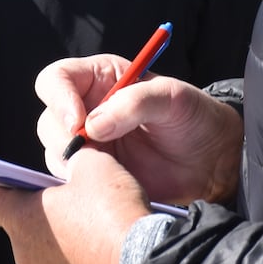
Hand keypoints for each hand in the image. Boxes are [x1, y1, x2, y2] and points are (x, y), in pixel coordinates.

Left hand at [0, 148, 146, 263]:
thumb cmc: (115, 212)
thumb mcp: (93, 165)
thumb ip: (74, 157)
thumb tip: (72, 158)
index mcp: (22, 218)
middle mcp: (26, 252)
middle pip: (24, 221)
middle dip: (41, 207)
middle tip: (70, 193)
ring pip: (50, 245)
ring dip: (64, 231)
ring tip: (98, 217)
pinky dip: (82, 253)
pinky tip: (106, 241)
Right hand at [37, 55, 242, 204]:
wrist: (213, 160)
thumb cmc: (195, 117)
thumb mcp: (172, 97)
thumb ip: (134, 103)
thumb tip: (92, 126)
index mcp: (100, 79)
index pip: (55, 80)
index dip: (58, 98)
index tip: (77, 120)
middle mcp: (87, 109)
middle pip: (49, 120)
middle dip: (64, 137)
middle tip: (90, 153)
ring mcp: (90, 144)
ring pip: (55, 152)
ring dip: (73, 163)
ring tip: (109, 169)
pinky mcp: (96, 174)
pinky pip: (72, 180)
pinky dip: (83, 184)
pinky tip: (111, 184)